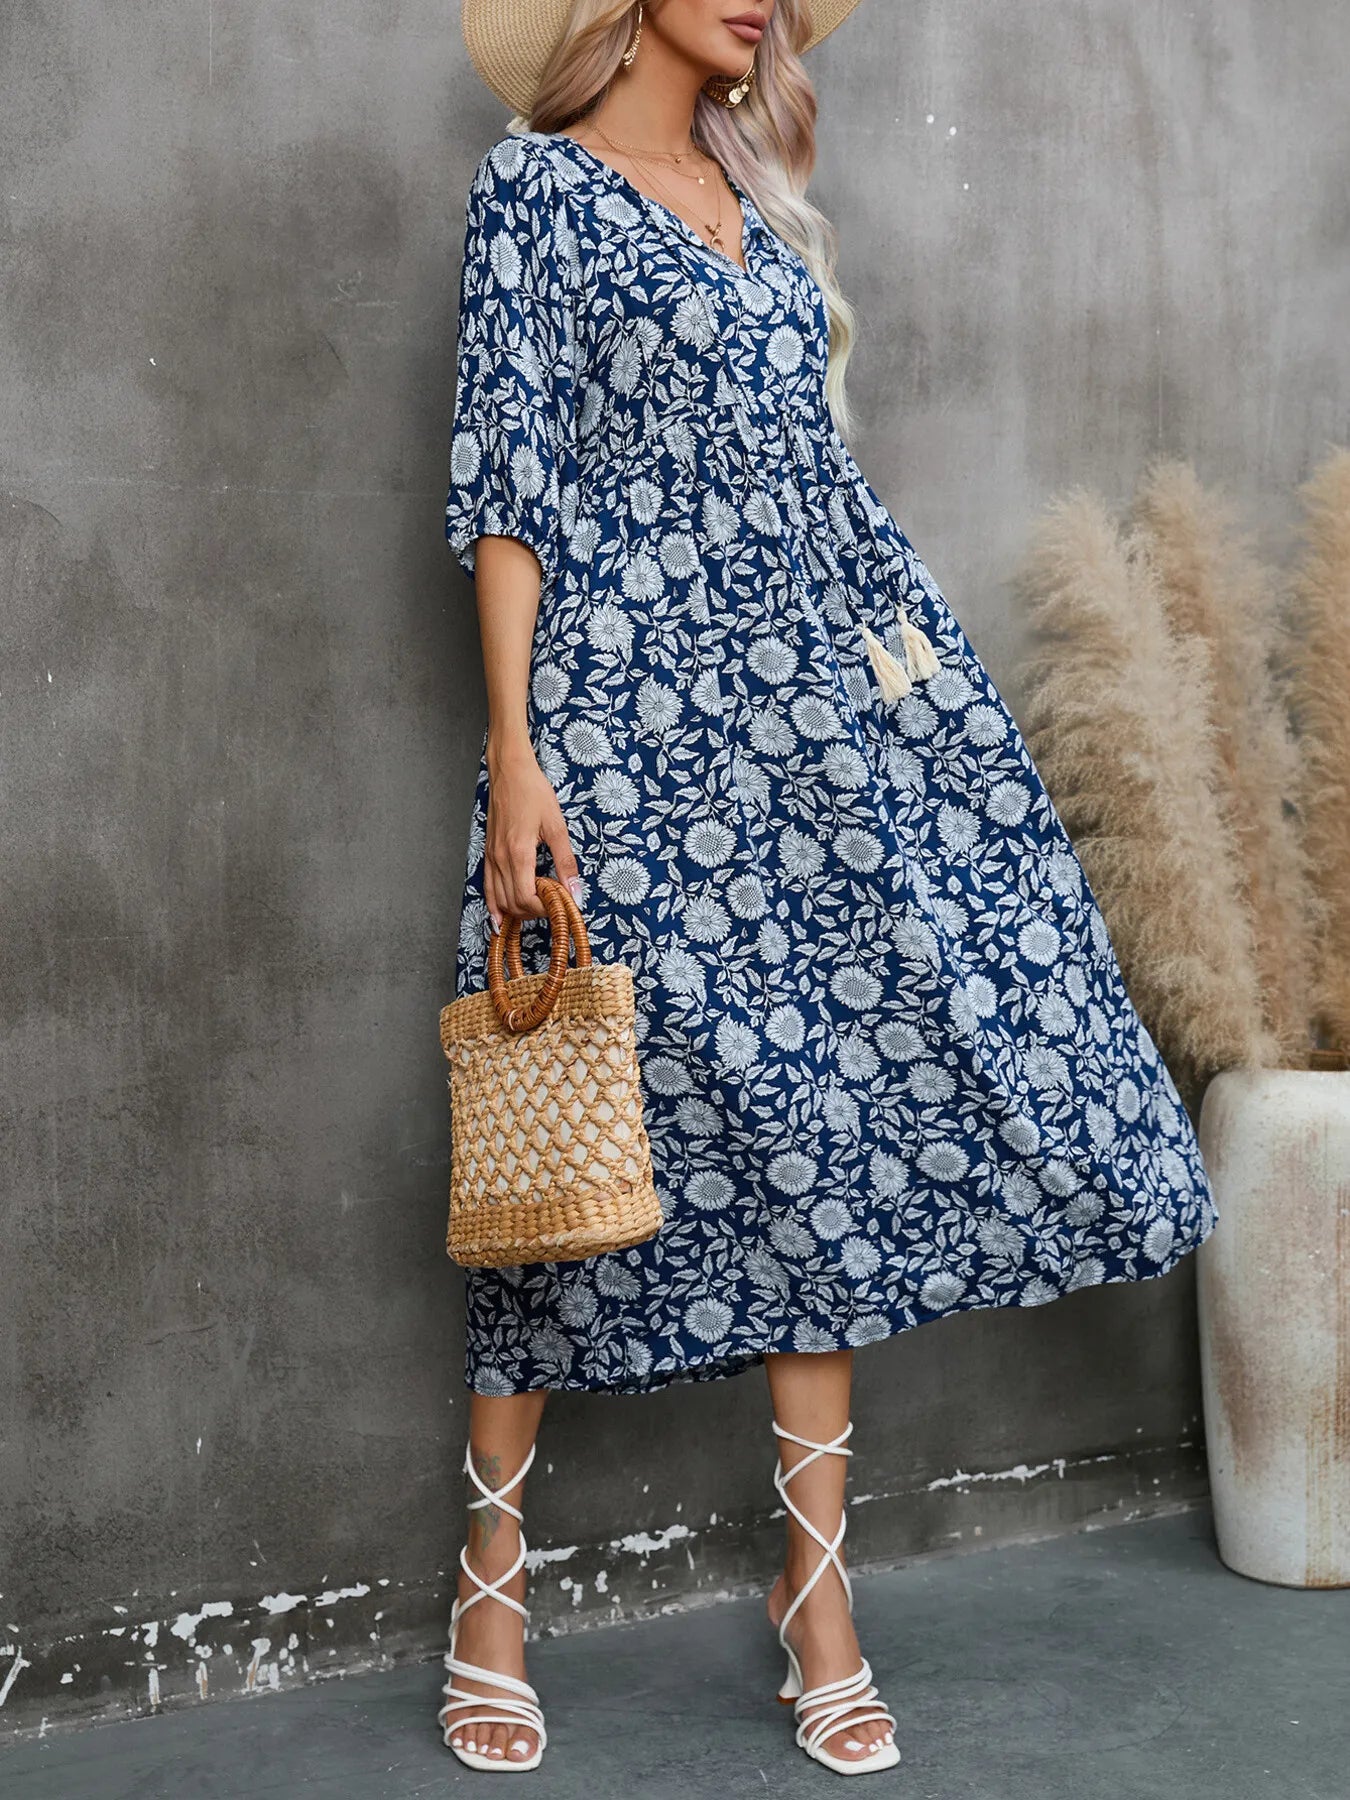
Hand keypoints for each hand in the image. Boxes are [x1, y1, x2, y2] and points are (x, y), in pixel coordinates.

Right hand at [484, 734, 581, 927]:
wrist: (510, 771)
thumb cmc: (533, 793)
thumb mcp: (557, 826)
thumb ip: (566, 862)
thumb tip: (576, 892)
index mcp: (518, 853)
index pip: (526, 898)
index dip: (544, 909)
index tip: (560, 904)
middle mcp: (500, 859)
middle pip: (512, 903)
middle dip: (533, 911)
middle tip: (553, 905)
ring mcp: (491, 857)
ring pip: (498, 899)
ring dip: (517, 910)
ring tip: (536, 908)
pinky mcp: (487, 852)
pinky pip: (487, 886)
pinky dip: (495, 904)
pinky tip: (501, 917)